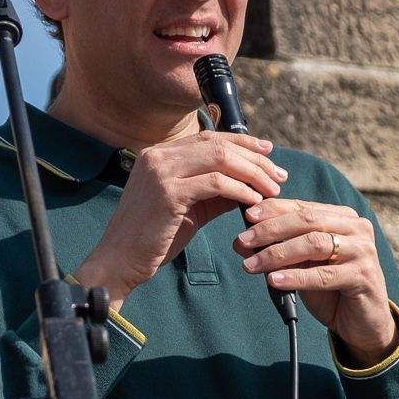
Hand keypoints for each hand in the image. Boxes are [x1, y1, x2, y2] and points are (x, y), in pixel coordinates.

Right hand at [71, 130, 285, 304]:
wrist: (120, 260)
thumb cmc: (153, 237)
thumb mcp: (188, 207)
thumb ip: (215, 192)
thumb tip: (250, 184)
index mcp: (159, 154)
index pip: (209, 138)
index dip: (243, 143)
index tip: (269, 152)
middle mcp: (158, 156)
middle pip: (219, 145)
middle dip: (255, 158)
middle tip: (279, 175)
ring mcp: (161, 172)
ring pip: (220, 159)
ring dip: (253, 174)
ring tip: (272, 189)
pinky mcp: (167, 193)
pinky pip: (216, 184)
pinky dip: (240, 190)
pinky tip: (254, 202)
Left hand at [235, 198, 396, 363]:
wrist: (363, 322)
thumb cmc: (332, 289)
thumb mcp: (303, 266)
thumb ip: (279, 250)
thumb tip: (241, 242)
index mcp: (342, 218)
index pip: (303, 207)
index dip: (273, 210)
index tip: (247, 216)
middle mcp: (356, 228)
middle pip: (306, 221)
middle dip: (270, 230)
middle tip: (243, 240)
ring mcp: (362, 251)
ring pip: (314, 244)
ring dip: (278, 254)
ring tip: (251, 265)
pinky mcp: (363, 276)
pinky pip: (323, 275)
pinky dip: (295, 277)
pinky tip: (273, 281)